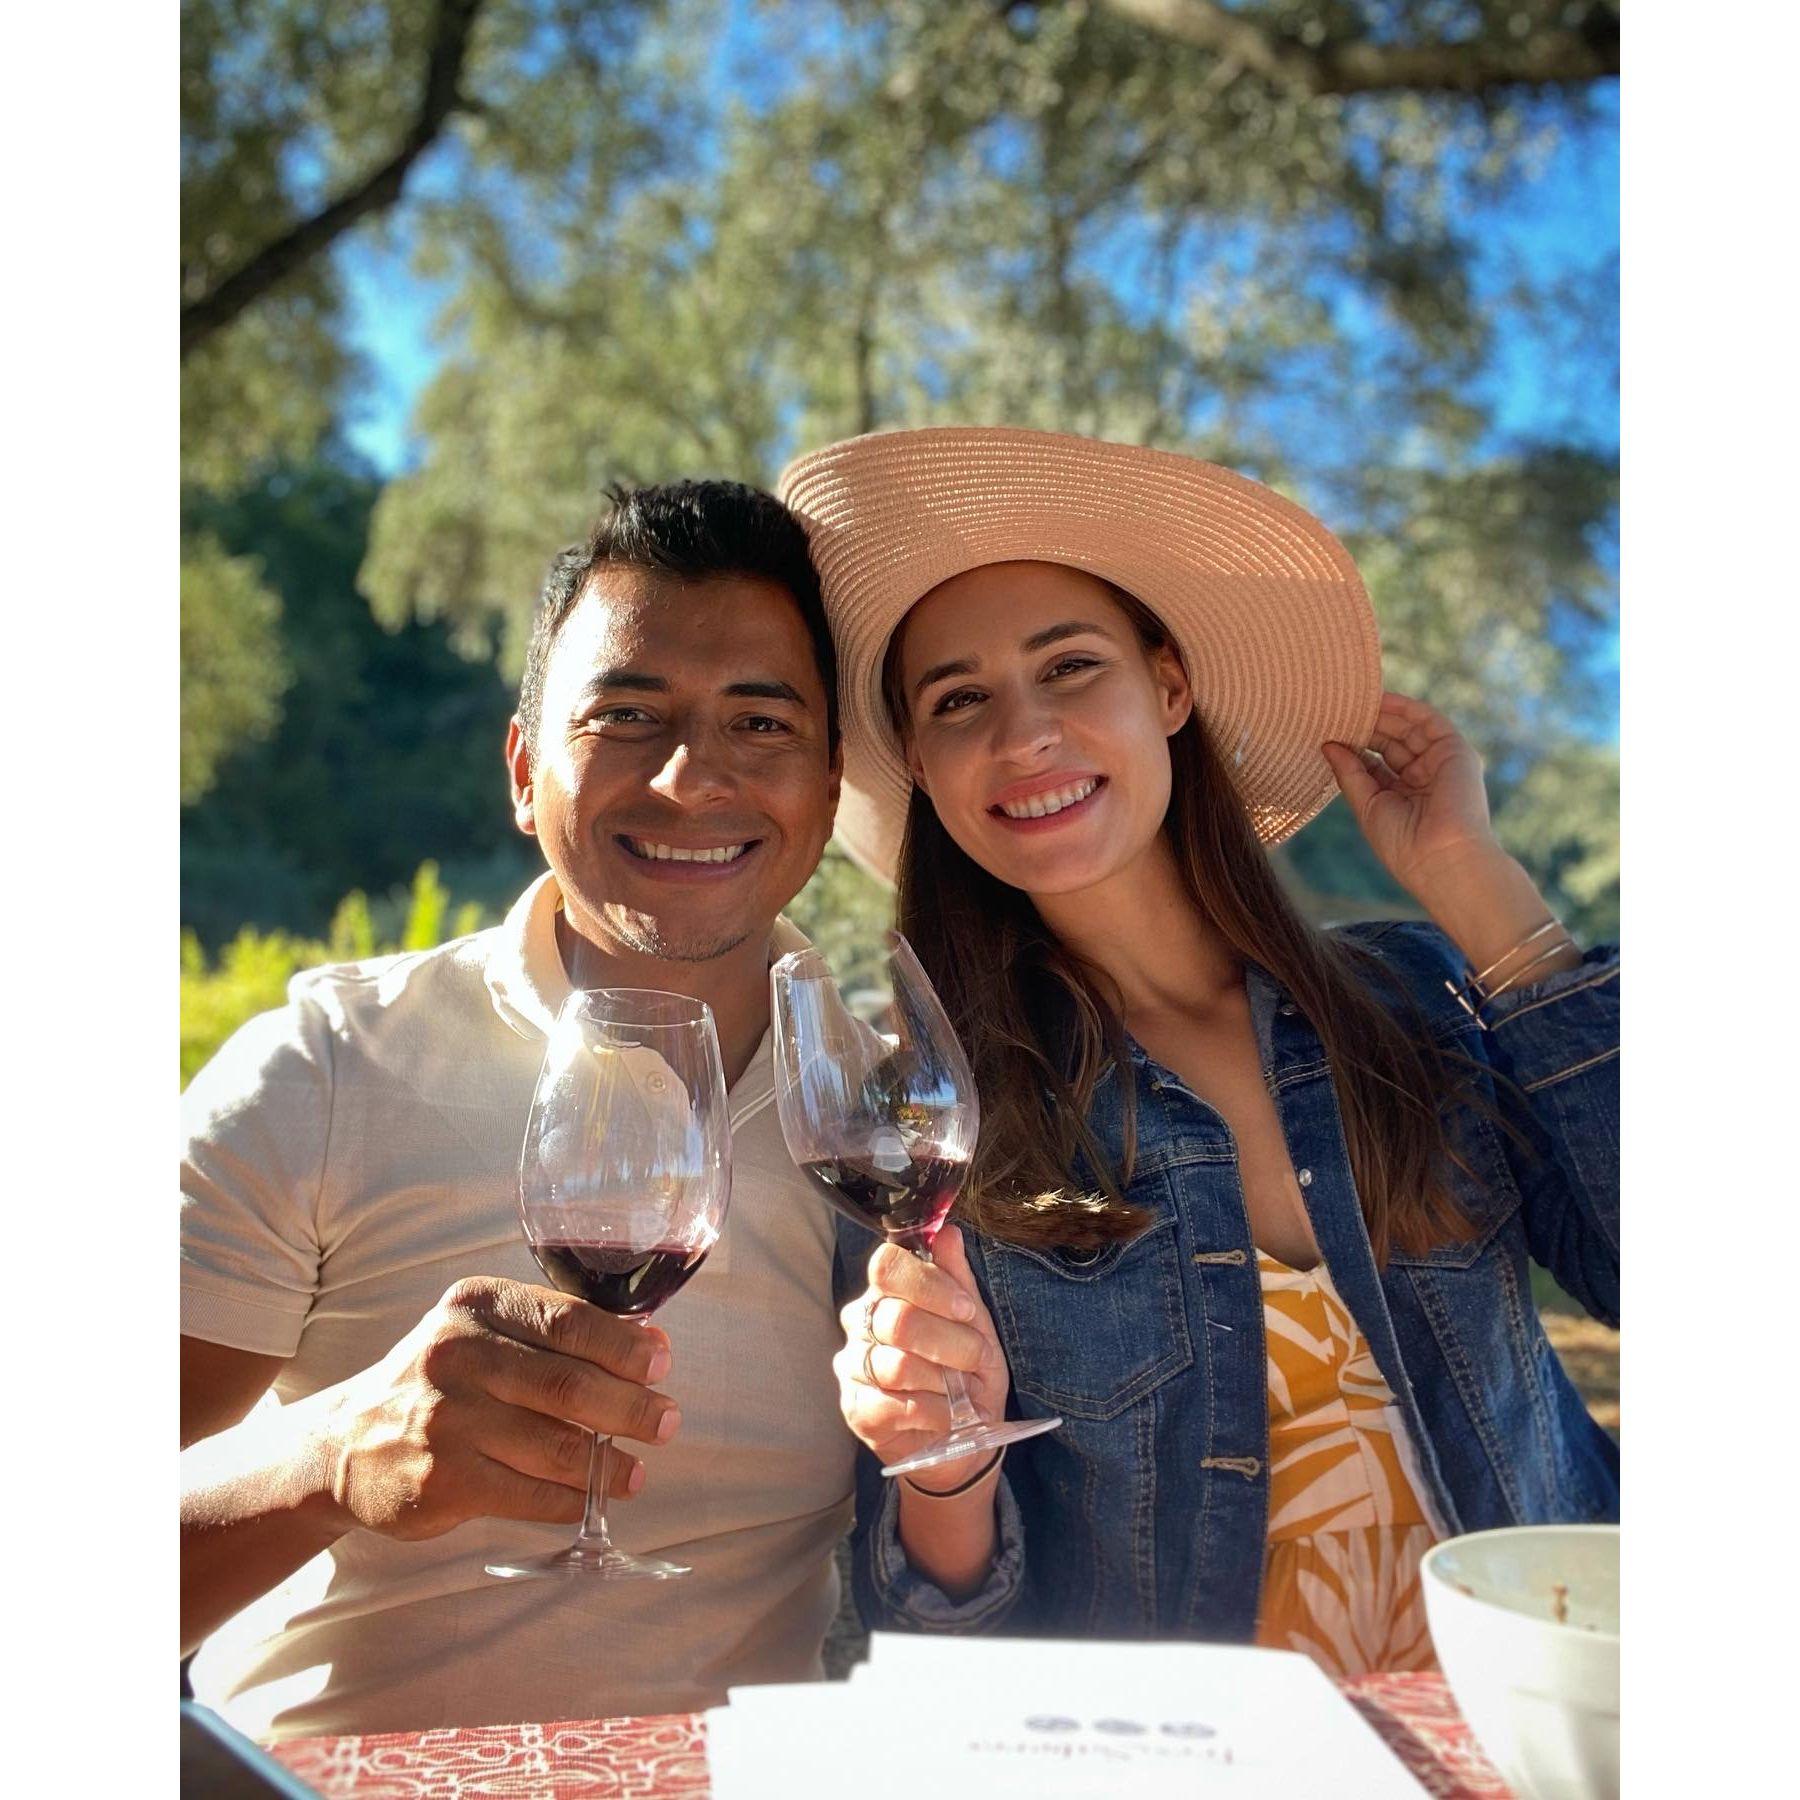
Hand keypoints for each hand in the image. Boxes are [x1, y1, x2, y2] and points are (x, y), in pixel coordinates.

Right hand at [317, 1277, 679, 1540]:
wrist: (345, 1445)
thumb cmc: (439, 1383)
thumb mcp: (483, 1334)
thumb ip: (554, 1335)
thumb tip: (650, 1344)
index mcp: (476, 1305)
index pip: (568, 1321)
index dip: (625, 1346)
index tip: (663, 1364)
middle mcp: (457, 1356)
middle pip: (568, 1385)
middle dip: (632, 1407)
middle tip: (668, 1421)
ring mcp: (446, 1421)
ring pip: (554, 1445)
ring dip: (609, 1463)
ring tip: (638, 1471)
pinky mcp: (442, 1481)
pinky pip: (528, 1494)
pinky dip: (570, 1499)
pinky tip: (591, 1498)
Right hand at [833, 1225, 1009, 1493]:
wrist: (966, 1436)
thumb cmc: (968, 1372)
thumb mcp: (974, 1323)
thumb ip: (958, 1279)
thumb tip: (948, 1232)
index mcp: (887, 1291)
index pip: (887, 1265)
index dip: (929, 1285)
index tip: (965, 1309)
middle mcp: (861, 1322)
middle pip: (897, 1318)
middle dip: (951, 1342)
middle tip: (976, 1358)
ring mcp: (853, 1366)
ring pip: (896, 1365)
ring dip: (944, 1381)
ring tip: (962, 1391)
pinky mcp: (855, 1409)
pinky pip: (891, 1405)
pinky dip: (932, 1412)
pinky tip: (946, 1415)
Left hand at [1322, 691, 1501, 901]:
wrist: (1441, 859)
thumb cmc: (1403, 844)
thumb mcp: (1367, 805)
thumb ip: (1350, 773)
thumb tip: (1328, 745)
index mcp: (1405, 795)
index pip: (1376, 761)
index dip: (1354, 745)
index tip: (1328, 731)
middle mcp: (1425, 777)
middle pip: (1391, 741)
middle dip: (1365, 725)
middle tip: (1336, 710)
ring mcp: (1441, 763)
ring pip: (1408, 728)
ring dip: (1381, 713)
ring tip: (1351, 700)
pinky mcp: (1455, 751)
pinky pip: (1428, 720)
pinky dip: (1404, 707)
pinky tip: (1379, 699)